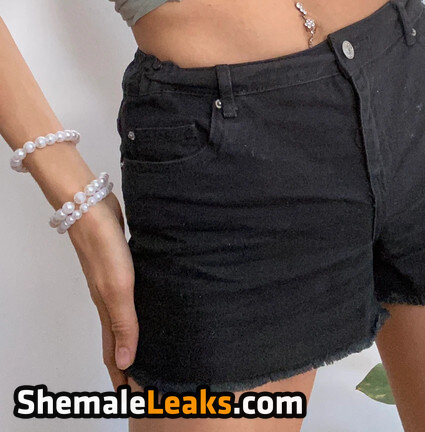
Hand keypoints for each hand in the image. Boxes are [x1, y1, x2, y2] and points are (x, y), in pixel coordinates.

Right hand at [68, 192, 137, 389]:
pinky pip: (132, 294)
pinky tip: (151, 303)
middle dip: (128, 362)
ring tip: (150, 347)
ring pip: (125, 316)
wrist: (92, 207)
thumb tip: (125, 362)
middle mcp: (109, 298)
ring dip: (134, 334)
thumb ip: (123, 323)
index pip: (113, 353)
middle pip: (118, 338)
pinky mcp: (123, 263)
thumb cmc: (105, 246)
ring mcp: (115, 280)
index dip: (122, 377)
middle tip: (144, 380)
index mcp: (107, 309)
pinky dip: (139, 308)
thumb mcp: (117, 288)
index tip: (132, 398)